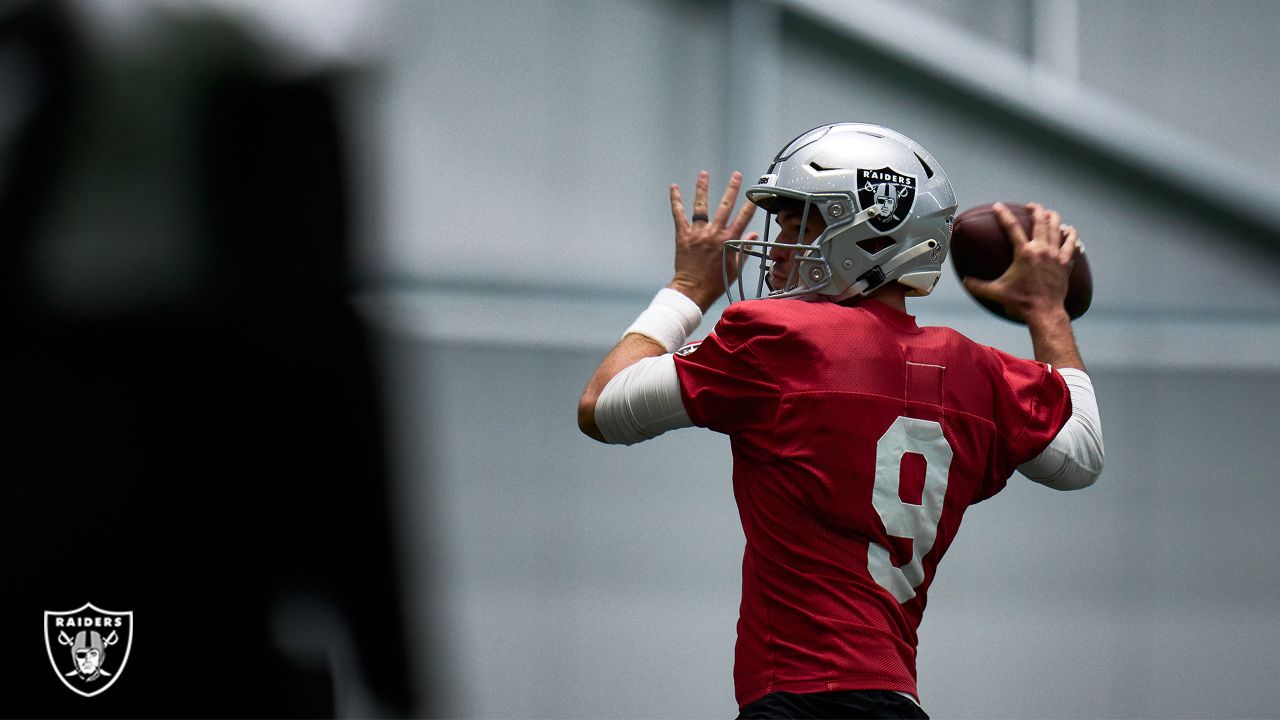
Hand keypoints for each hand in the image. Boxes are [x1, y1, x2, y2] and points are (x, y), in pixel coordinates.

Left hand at [668, 170, 756, 310]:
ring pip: (701, 206)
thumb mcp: (735, 267)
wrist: (693, 290)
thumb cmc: (715, 282)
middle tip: (736, 175)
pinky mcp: (683, 235)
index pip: (743, 219)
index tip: (755, 194)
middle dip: (732, 189)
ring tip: (704, 174)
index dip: (750, 205)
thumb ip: (744, 249)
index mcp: (729, 241)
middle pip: (725, 206)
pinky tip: (674, 188)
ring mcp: (698, 233)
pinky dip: (676, 200)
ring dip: (703, 188)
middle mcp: (714, 233)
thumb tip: (753, 236)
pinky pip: (679, 214)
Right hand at [963, 202, 1079, 324]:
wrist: (1044, 310)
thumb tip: (965, 282)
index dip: (1003, 214)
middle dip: (1036, 209)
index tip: (998, 206)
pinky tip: (1069, 230)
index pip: (1012, 227)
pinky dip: (1071, 235)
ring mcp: (1055, 255)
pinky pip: (1071, 244)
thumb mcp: (996, 292)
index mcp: (1024, 253)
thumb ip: (978, 286)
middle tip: (1031, 206)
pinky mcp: (1065, 263)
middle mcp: (1041, 249)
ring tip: (1049, 213)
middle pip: (1040, 221)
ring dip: (1053, 217)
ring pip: (1057, 228)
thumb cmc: (1021, 301)